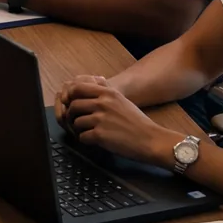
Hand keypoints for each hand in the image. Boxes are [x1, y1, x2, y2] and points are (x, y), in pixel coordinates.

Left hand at [55, 78, 180, 164]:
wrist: (151, 140)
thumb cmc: (137, 121)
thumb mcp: (121, 99)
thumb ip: (106, 90)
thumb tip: (93, 80)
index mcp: (107, 93)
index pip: (77, 88)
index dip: (70, 97)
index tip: (72, 105)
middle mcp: (102, 103)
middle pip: (73, 106)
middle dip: (72, 116)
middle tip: (76, 122)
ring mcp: (101, 119)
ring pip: (76, 122)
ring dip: (79, 129)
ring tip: (86, 132)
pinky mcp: (100, 135)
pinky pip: (82, 137)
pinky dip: (85, 140)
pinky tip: (94, 141)